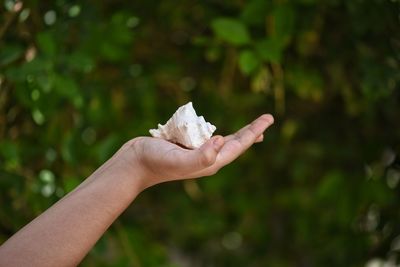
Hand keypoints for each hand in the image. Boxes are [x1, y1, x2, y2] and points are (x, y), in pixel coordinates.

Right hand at [123, 114, 273, 189]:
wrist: (133, 164)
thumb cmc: (155, 162)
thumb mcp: (178, 160)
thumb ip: (201, 156)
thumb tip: (221, 141)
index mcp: (209, 162)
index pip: (238, 146)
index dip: (254, 132)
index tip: (268, 119)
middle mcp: (206, 158)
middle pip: (235, 144)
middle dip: (251, 132)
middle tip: (266, 120)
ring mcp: (196, 152)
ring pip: (224, 141)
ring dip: (238, 134)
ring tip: (251, 130)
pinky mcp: (186, 146)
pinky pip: (207, 136)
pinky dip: (219, 132)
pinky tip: (220, 132)